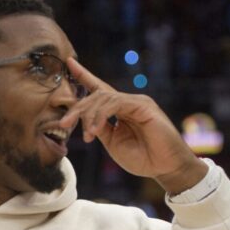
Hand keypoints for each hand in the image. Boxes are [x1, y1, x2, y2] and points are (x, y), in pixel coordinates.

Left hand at [59, 58, 207, 193]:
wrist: (165, 168)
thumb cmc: (143, 158)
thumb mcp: (113, 143)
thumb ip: (101, 128)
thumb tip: (85, 119)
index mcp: (120, 111)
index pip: (100, 89)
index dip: (84, 75)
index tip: (69, 62)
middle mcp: (128, 102)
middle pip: (96, 95)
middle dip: (78, 108)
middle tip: (63, 123)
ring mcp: (137, 102)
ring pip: (104, 98)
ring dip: (89, 116)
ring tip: (86, 136)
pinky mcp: (143, 105)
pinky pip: (115, 104)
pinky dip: (101, 116)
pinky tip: (95, 130)